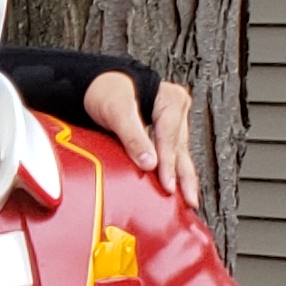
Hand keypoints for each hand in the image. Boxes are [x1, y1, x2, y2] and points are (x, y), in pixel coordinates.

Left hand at [81, 72, 201, 214]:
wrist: (96, 85)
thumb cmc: (106, 91)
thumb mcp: (117, 111)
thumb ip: (133, 136)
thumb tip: (149, 163)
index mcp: (170, 100)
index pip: (170, 138)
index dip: (168, 164)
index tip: (167, 185)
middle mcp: (176, 109)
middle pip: (181, 147)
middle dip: (184, 176)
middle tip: (189, 200)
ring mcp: (174, 120)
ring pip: (181, 152)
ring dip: (183, 176)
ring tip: (188, 199)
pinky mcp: (166, 130)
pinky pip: (174, 152)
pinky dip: (175, 170)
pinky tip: (177, 186)